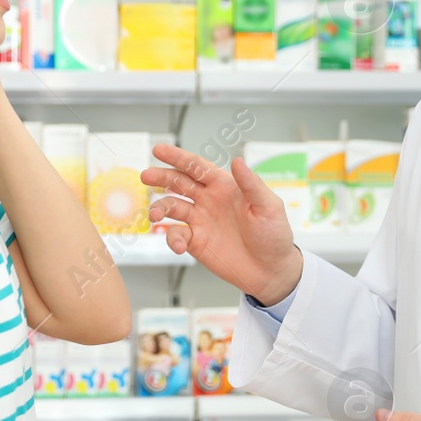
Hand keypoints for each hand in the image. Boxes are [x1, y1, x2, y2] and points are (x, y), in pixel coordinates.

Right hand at [140, 144, 301, 303]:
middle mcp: (209, 200)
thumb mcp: (268, 207)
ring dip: (160, 207)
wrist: (271, 271)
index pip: (197, 167)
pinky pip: (175, 235)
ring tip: (155, 214)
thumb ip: (251, 184)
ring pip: (172, 207)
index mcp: (225, 186)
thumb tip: (237, 160)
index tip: (159, 150)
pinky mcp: (195, 242)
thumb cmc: (275, 235)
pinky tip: (178, 244)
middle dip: (161, 177)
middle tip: (146, 176)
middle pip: (178, 183)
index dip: (177, 157)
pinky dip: (171, 238)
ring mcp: (200, 221)